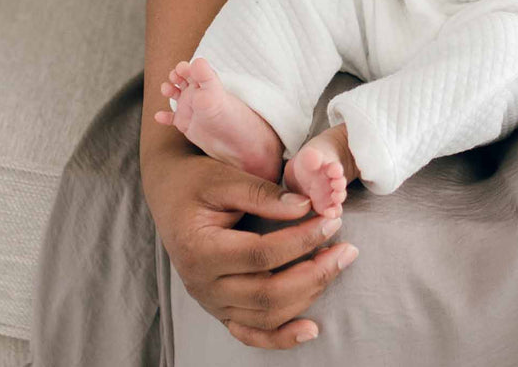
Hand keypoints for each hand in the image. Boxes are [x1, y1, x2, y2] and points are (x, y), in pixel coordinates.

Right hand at [143, 141, 357, 348]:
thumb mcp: (225, 178)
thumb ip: (263, 194)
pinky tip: (310, 329)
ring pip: (265, 316)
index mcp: (200, 251)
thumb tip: (306, 207)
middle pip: (267, 294)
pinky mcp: (220, 309)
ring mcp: (211, 303)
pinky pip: (250, 334)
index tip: (332, 220)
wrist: (170, 194)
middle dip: (315, 273)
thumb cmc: (198, 181)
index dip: (301, 241)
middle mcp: (202, 285)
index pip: (261, 255)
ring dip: (308, 296)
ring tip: (337, 265)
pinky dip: (281, 338)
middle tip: (347, 248)